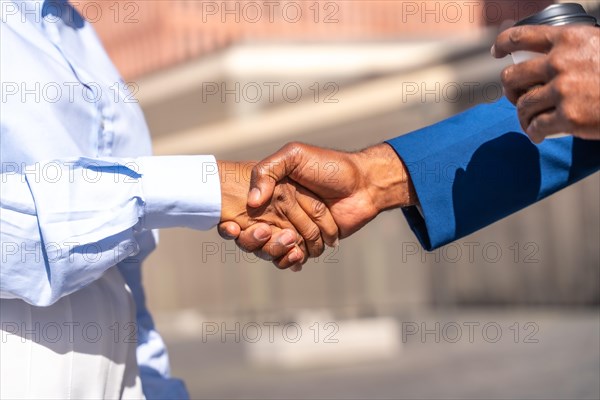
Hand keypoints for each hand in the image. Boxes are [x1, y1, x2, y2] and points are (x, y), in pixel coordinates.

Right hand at [219, 143, 416, 262]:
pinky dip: (292, 260)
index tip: (232, 226)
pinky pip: (292, 259)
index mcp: (268, 194)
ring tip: (290, 243)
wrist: (365, 185)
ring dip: (276, 251)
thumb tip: (252, 202)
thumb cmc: (329, 166)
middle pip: (253, 238)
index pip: (240, 215)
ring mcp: (292, 230)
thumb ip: (268, 170)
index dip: (232, 225)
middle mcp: (276, 213)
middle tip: (267, 233)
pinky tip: (297, 255)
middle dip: (256, 241)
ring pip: (271, 251)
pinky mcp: (309, 245)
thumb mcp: (294, 156)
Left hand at [492, 25, 599, 142]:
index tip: (497, 52)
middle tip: (517, 98)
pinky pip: (535, 127)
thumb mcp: (597, 46)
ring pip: (522, 105)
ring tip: (531, 121)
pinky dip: (533, 133)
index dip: (503, 44)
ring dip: (523, 116)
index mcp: (568, 39)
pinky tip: (538, 135)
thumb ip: (572, 48)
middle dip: (511, 90)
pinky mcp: (568, 118)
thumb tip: (544, 55)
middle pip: (512, 77)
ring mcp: (563, 91)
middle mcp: (560, 63)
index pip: (521, 37)